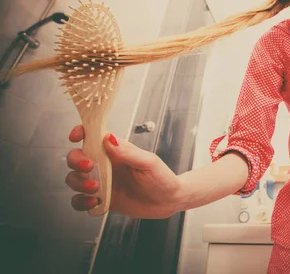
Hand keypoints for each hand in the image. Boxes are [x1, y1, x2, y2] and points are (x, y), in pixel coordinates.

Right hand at [65, 125, 183, 218]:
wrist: (168, 202)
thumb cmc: (162, 178)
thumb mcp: (148, 163)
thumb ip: (128, 152)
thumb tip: (108, 138)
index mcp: (116, 150)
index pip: (92, 136)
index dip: (80, 133)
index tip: (75, 137)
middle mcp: (105, 164)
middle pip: (76, 157)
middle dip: (76, 161)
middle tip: (89, 167)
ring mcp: (101, 182)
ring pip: (74, 178)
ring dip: (78, 183)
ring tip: (95, 189)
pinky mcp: (101, 199)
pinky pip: (80, 200)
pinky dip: (81, 202)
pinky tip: (94, 203)